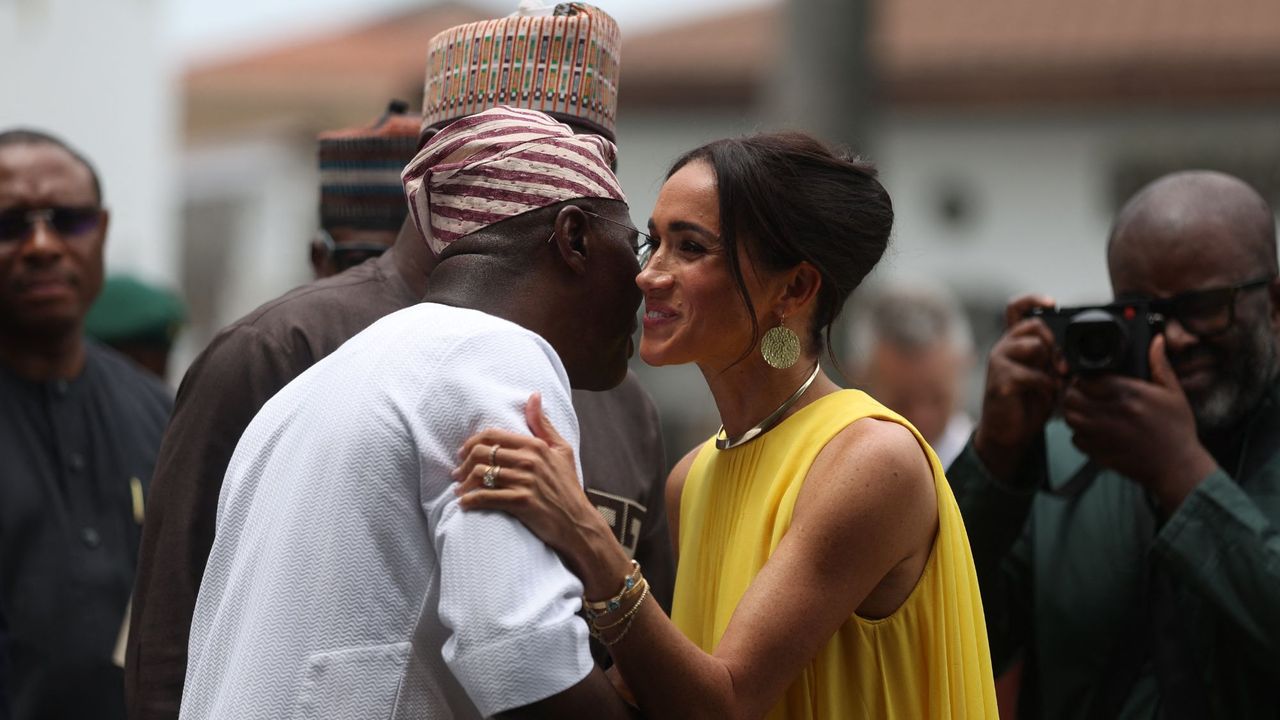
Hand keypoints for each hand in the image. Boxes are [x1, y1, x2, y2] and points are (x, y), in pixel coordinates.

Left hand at [454, 393, 631, 595]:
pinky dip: (470, 500)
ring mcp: (525, 481)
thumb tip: (534, 395)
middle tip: (457, 473)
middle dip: (463, 464)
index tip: (463, 453)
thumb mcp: (561, 449)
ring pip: (481, 474)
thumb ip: (543, 423)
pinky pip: (486, 497)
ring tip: (459, 490)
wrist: (577, 522)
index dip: (471, 442)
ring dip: (464, 483)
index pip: (492, 435)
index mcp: (535, 445)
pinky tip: (465, 504)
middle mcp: (529, 460)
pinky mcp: (521, 502)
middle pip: (482, 453)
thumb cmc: (568, 486)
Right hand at [973, 295, 1065, 481]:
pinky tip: (1046, 396)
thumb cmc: (1028, 402)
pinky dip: (1046, 387)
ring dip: (1051, 364)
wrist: (1008, 434)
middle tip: (1063, 365)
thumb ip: (1053, 357)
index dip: (1033, 300)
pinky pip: (1032, 374)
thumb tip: (1073, 349)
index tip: (1052, 304)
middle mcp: (1003, 348)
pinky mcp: (1000, 381)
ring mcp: (998, 363)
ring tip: (1055, 381)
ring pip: (1033, 345)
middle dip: (1055, 342)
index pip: (1017, 308)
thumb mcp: (1046, 374)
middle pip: (1033, 324)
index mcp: (1015, 342)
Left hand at [1061, 336, 1217, 511]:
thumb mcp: (1173, 393)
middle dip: (1074, 392)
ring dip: (1074, 411)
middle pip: (1072, 396)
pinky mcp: (1100, 452)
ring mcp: (1103, 434)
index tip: (1090, 379)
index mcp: (1129, 394)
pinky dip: (1079, 434)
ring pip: (1069, 417)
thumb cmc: (1177, 430)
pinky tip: (1092, 430)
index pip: (1088, 378)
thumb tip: (1155, 341)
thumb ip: (1159, 365)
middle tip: (1084, 393)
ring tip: (1086, 410)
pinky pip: (1075, 439)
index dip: (1085, 377)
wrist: (1178, 467)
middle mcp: (1112, 413)